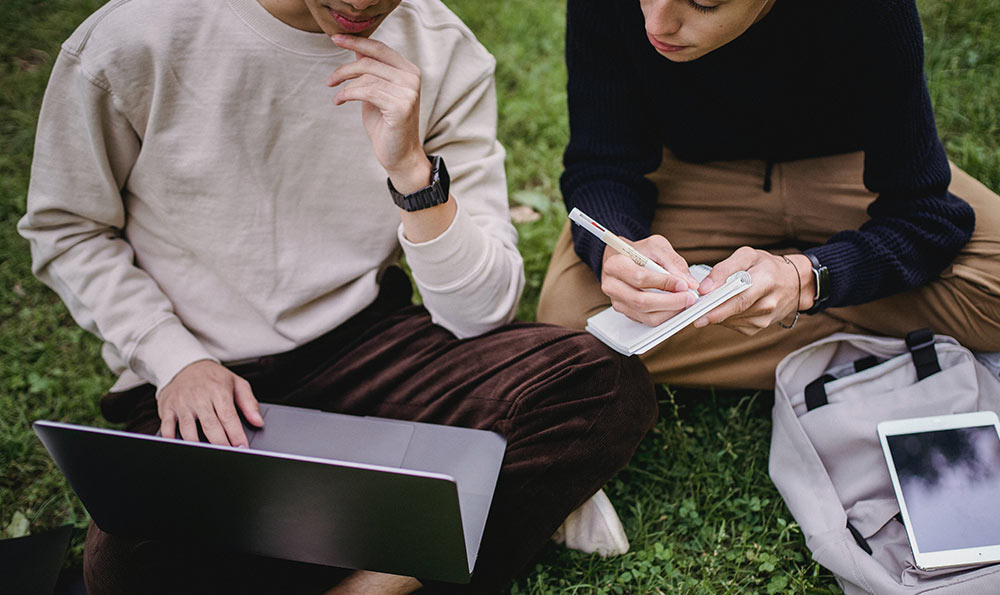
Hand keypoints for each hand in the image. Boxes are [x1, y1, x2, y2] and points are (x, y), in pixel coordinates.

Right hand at [157, 360, 263, 446]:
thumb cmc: (213, 378)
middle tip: (228, 456)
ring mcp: (182, 403)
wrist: (185, 364)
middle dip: (220, 444)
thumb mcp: (236, 383)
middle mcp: (199, 397)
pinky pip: (167, 427)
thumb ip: (249, 403)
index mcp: (218, 391)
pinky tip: (179, 448)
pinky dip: (171, 439)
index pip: (229, 417)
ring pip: (188, 429)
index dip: (236, 435)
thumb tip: (258, 422)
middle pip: (210, 426)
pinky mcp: (167, 408)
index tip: (242, 448)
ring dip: (197, 445)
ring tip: (206, 456)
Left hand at [328, 34, 429, 192]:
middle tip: (330, 80)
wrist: (399, 155)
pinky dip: (348, 94)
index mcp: (408, 71)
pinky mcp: (401, 106)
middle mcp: (411, 78)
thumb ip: (370, 71)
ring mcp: (408, 92)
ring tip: (336, 95)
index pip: (379, 48)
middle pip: (369, 61)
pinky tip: (340, 101)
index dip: (356, 41)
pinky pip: (366, 91)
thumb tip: (356, 49)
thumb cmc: (386, 125)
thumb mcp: (375, 92)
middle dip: (344, 69)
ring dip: (345, 85)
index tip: (335, 38)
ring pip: (366, 77)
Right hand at [600, 235, 700, 325]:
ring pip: (646, 315)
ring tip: (685, 302)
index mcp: (615, 265)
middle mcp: (612, 286)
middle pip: (641, 301)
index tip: (684, 284)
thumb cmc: (640, 251)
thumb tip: (690, 283)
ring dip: (670, 311)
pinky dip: (666, 316)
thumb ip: (673, 262)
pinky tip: (675, 306)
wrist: (624, 259)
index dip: (664, 283)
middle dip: (670, 302)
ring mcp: (617, 302)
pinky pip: (648, 321)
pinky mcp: (626, 312)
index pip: (640, 278)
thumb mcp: (656, 246)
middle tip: (690, 297)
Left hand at [691, 247, 812, 334]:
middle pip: (734, 312)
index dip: (717, 306)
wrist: (794, 283)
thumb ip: (724, 268)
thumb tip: (704, 287)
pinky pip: (735, 325)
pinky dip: (725, 318)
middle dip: (711, 314)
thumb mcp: (748, 256)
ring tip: (707, 304)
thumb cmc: (767, 266)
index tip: (698, 309)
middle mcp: (767, 303)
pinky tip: (724, 308)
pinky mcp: (759, 327)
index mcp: (765, 281)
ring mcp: (764, 318)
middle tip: (692, 314)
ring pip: (731, 320)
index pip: (739, 298)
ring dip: (716, 314)